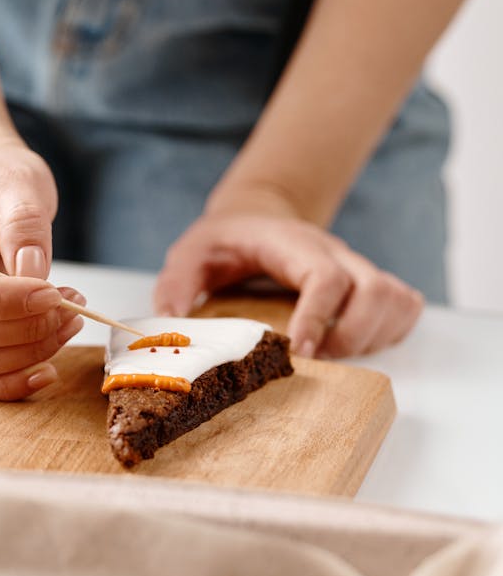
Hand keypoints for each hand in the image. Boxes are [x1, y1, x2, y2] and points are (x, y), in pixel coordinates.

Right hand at [0, 140, 83, 398]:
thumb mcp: (17, 179)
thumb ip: (24, 222)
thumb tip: (32, 276)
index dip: (0, 301)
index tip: (52, 294)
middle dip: (25, 328)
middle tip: (74, 306)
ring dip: (28, 352)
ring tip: (70, 318)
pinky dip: (12, 382)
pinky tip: (48, 368)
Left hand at [153, 213, 423, 357]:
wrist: (255, 217)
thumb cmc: (225, 241)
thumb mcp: (192, 252)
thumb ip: (178, 282)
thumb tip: (171, 317)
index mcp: (292, 244)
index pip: (324, 276)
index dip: (318, 316)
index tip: (300, 352)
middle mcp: (334, 253)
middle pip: (374, 290)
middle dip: (351, 336)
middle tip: (315, 359)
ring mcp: (356, 267)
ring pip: (396, 299)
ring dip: (374, 336)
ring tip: (335, 353)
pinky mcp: (369, 283)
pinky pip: (404, 306)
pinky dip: (392, 331)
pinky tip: (358, 343)